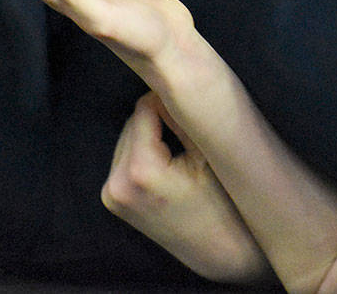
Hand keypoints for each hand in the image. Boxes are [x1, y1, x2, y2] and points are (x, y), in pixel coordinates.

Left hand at [103, 92, 271, 283]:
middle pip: (133, 122)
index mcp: (140, 171)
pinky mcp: (113, 200)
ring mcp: (112, 195)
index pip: (144, 108)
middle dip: (158, 121)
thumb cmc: (224, 204)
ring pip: (128, 137)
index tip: (187, 107)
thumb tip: (166, 84)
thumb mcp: (208, 155)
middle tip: (188, 134)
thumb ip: (182, 118)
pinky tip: (167, 166)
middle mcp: (117, 184)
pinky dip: (143, 153)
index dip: (168, 103)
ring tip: (179, 154)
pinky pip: (125, 157)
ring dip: (150, 137)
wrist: (221, 251)